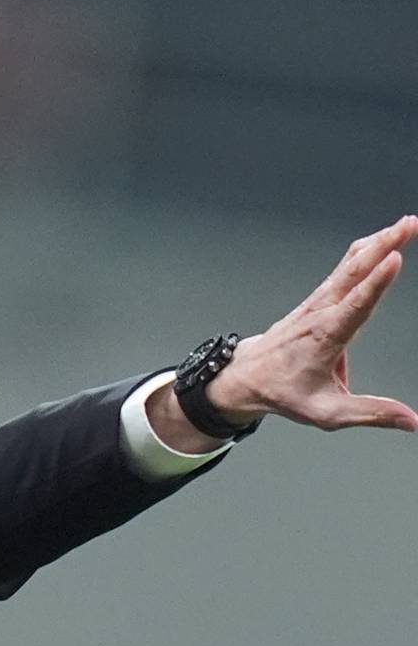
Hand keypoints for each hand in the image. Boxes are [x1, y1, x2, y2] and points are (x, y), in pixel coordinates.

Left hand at [207, 215, 417, 432]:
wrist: (245, 377)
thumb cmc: (284, 393)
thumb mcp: (326, 413)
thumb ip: (371, 414)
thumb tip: (413, 422)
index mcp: (325, 337)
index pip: (356, 305)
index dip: (376, 282)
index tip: (395, 258)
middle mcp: (321, 313)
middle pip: (354, 274)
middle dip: (383, 246)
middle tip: (411, 225)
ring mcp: (317, 304)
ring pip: (348, 266)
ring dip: (377, 243)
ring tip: (405, 224)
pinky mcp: (317, 301)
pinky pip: (342, 271)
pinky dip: (362, 253)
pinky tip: (379, 239)